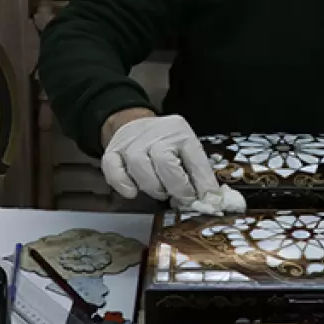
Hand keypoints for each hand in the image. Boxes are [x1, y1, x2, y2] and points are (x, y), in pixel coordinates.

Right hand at [99, 112, 218, 202]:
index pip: (195, 158)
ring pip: (139, 165)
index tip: (206, 200)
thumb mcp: (186, 150)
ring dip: (152, 186)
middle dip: (176, 186)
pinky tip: (132, 192)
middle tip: (181, 198)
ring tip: (160, 192)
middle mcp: (156, 133)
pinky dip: (122, 184)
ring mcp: (132, 141)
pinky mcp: (112, 150)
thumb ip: (198, 173)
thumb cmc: (165, 144)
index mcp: (180, 132)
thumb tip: (211, 201)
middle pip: (165, 161)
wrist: (133, 122)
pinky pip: (113, 169)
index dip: (202, 183)